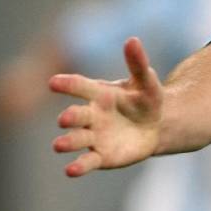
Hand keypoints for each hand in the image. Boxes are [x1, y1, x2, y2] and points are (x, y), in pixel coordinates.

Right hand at [50, 37, 163, 176]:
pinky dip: (78, 166)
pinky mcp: (100, 157)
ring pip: (74, 140)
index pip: (79, 86)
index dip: (67, 84)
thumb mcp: (146, 82)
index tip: (53, 82)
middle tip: (66, 119)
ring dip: (66, 142)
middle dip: (69, 118)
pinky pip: (86, 162)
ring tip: (59, 144)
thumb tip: (132, 40)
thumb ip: (138, 63)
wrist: (157, 126)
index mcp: (98, 94)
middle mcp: (90, 116)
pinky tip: (70, 170)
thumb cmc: (146, 100)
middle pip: (74, 116)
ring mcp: (93, 137)